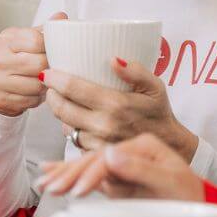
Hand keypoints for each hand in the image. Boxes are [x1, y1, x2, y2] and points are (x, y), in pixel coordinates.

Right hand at [0, 11, 67, 117]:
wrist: (1, 81)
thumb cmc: (23, 56)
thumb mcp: (32, 39)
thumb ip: (47, 29)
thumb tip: (62, 17)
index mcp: (7, 38)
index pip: (37, 41)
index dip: (53, 47)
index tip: (59, 51)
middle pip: (38, 64)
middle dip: (52, 67)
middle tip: (57, 69)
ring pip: (36, 84)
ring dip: (47, 85)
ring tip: (49, 80)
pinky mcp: (0, 98)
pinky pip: (31, 100)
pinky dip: (39, 98)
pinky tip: (38, 92)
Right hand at [36, 132, 204, 202]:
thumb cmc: (190, 199)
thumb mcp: (172, 183)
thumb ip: (143, 168)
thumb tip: (110, 153)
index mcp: (145, 145)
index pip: (112, 156)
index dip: (92, 172)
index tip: (77, 190)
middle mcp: (131, 152)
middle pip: (95, 159)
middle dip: (71, 173)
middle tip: (51, 189)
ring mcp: (122, 167)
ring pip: (88, 167)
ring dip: (64, 174)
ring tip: (44, 182)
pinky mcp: (117, 182)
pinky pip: (90, 178)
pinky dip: (69, 176)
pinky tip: (50, 174)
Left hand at [42, 59, 199, 158]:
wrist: (169, 147)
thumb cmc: (159, 113)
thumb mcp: (155, 86)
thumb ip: (136, 71)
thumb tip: (112, 59)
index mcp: (116, 104)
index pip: (74, 88)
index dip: (55, 78)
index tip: (47, 72)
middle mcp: (104, 125)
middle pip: (62, 108)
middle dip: (51, 95)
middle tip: (51, 86)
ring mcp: (98, 144)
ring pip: (65, 126)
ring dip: (61, 113)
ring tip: (64, 102)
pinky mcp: (95, 157)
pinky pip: (74, 141)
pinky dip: (73, 129)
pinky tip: (78, 121)